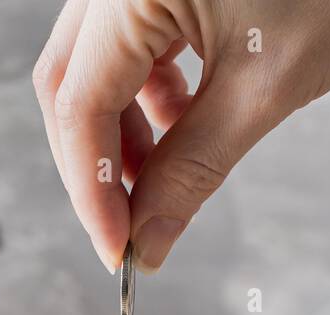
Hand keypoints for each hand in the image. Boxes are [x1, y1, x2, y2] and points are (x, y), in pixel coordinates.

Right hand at [33, 0, 329, 272]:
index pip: (79, 101)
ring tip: (164, 179)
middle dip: (98, 165)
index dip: (93, 187)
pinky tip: (180, 127)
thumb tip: (145, 244)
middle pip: (70, 84)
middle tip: (129, 228)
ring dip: (120, 136)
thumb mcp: (260, 92)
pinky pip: (124, 51)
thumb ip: (191, 171)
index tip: (117, 249)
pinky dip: (144, 100)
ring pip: (93, 71)